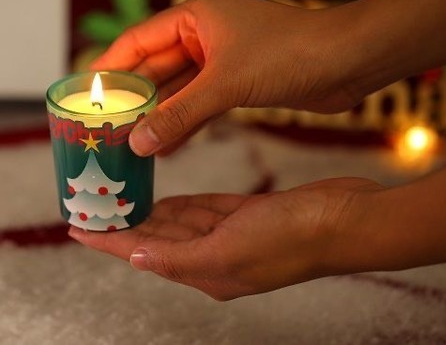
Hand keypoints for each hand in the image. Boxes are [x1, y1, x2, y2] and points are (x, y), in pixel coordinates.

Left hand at [68, 177, 382, 299]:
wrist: (344, 219)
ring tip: (123, 198)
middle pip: (160, 238)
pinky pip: (206, 209)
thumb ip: (181, 256)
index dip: (109, 241)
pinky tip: (166, 198)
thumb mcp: (231, 250)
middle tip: (98, 204)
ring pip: (182, 222)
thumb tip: (137, 257)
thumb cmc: (293, 238)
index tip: (78, 227)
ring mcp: (234, 234)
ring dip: (152, 211)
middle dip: (127, 222)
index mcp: (209, 272)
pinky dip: (184, 204)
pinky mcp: (248, 214)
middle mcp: (217, 256)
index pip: (145, 254)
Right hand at [92, 0, 366, 154]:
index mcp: (196, 16)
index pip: (138, 40)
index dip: (110, 68)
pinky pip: (203, 101)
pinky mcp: (241, 80)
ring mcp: (224, 57)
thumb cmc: (289, 54)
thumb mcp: (227, 84)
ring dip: (161, 114)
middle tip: (108, 128)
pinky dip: (188, 120)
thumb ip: (181, 114)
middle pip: (157, 66)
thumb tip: (139, 143)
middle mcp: (206, 33)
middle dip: (136, 98)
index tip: (87, 95)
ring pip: (181, 88)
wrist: (347, 62)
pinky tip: (169, 145)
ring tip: (133, 144)